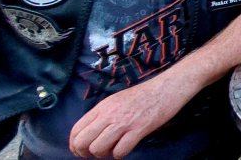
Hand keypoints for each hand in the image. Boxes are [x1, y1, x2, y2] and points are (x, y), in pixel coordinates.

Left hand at [69, 77, 187, 157]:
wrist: (166, 88)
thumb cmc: (143, 95)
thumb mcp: (116, 100)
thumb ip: (103, 114)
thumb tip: (92, 133)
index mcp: (102, 107)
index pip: (76, 130)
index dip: (74, 145)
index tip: (81, 151)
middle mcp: (109, 114)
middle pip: (82, 141)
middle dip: (85, 153)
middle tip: (96, 153)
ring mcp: (123, 122)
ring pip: (98, 148)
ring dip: (103, 154)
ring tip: (113, 149)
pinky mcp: (138, 129)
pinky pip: (120, 151)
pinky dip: (120, 155)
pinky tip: (126, 148)